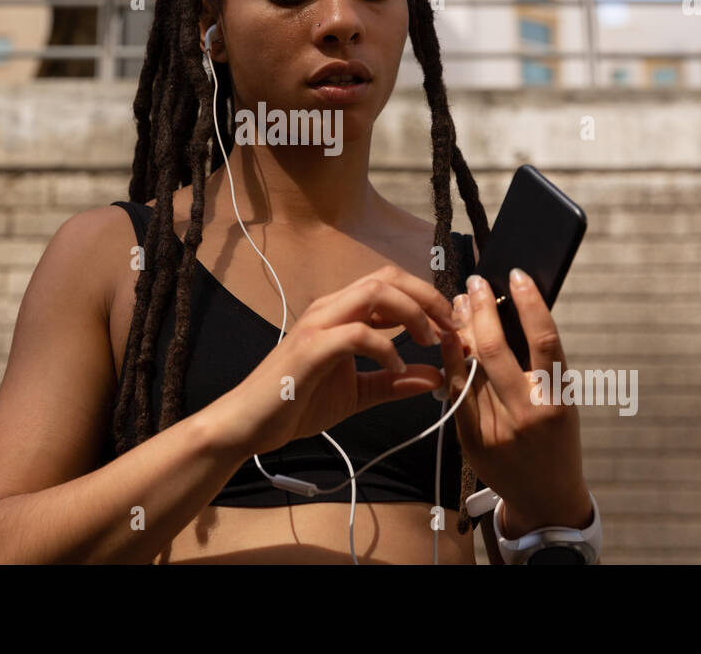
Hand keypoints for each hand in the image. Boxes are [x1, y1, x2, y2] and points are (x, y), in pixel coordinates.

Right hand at [222, 264, 456, 456]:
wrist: (249, 423)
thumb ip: (394, 382)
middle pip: (388, 277)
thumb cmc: (296, 403)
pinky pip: (357, 333)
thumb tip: (436, 375)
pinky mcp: (311, 348)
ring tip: (429, 341)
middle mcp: (330, 307)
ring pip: (375, 292)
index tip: (451, 327)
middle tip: (450, 328)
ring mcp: (318, 324)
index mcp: (341, 311)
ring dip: (412, 313)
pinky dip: (385, 347)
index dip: (427, 299)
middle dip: (427, 297)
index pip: (391, 284)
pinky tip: (397, 366)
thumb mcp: (357, 393)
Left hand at [436, 269, 590, 535]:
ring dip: (461, 330)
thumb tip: (512, 312)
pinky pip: (455, 391)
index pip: (544, 340)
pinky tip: (447, 339)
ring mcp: (496, 427)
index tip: (517, 275)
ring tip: (459, 304)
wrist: (546, 498)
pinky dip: (450, 360)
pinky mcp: (471, 438)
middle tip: (475, 283)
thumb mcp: (561, 401)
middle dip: (482, 310)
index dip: (530, 303)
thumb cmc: (557, 440)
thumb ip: (539, 364)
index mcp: (558, 398)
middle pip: (496, 349)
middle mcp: (528, 412)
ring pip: (470, 367)